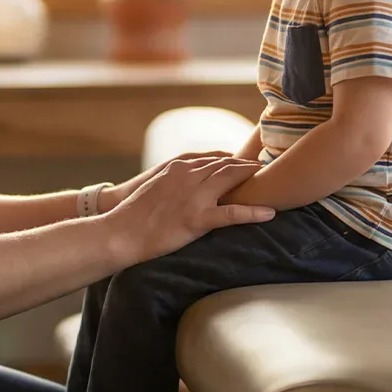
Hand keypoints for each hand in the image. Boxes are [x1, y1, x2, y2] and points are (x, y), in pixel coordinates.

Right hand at [104, 156, 273, 263]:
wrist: (119, 232)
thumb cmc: (133, 214)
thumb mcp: (153, 187)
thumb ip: (173, 180)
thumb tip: (186, 183)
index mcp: (177, 168)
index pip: (212, 159)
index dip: (232, 160)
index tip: (246, 161)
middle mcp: (188, 177)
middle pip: (225, 166)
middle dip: (247, 166)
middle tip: (265, 168)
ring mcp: (193, 197)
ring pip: (231, 181)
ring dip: (253, 180)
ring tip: (272, 181)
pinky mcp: (196, 219)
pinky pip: (231, 214)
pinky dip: (253, 212)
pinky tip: (270, 213)